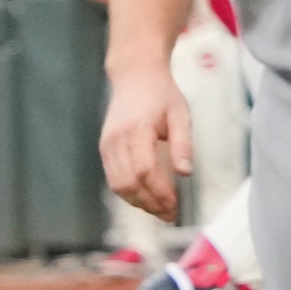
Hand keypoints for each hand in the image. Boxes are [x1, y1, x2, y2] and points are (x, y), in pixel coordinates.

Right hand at [97, 64, 192, 221]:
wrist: (135, 75)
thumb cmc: (161, 94)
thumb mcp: (180, 115)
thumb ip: (183, 145)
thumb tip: (185, 173)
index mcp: (137, 129)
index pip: (144, 171)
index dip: (159, 193)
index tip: (175, 206)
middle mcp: (117, 138)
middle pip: (128, 183)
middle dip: (149, 204)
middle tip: (170, 215)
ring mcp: (107, 143)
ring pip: (117, 185)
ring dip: (138, 202)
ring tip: (160, 210)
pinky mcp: (105, 147)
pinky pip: (113, 178)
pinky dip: (129, 193)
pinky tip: (146, 197)